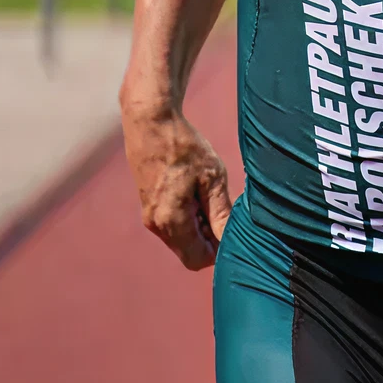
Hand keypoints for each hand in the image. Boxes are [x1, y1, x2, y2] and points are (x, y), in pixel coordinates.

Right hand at [121, 104, 232, 270]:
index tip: (231, 226)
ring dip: (200, 226)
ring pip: (182, 238)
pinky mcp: (149, 205)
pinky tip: (196, 190)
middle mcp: (156, 225)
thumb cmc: (183, 146)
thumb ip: (221, 212)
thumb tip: (232, 239)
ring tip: (209, 194)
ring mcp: (150, 216)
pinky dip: (188, 216)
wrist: (150, 121)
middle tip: (222, 206)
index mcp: (172, 221)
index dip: (218, 250)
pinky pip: (173, 224)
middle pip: (189, 251)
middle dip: (210, 237)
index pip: (198, 260)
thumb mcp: (211, 176)